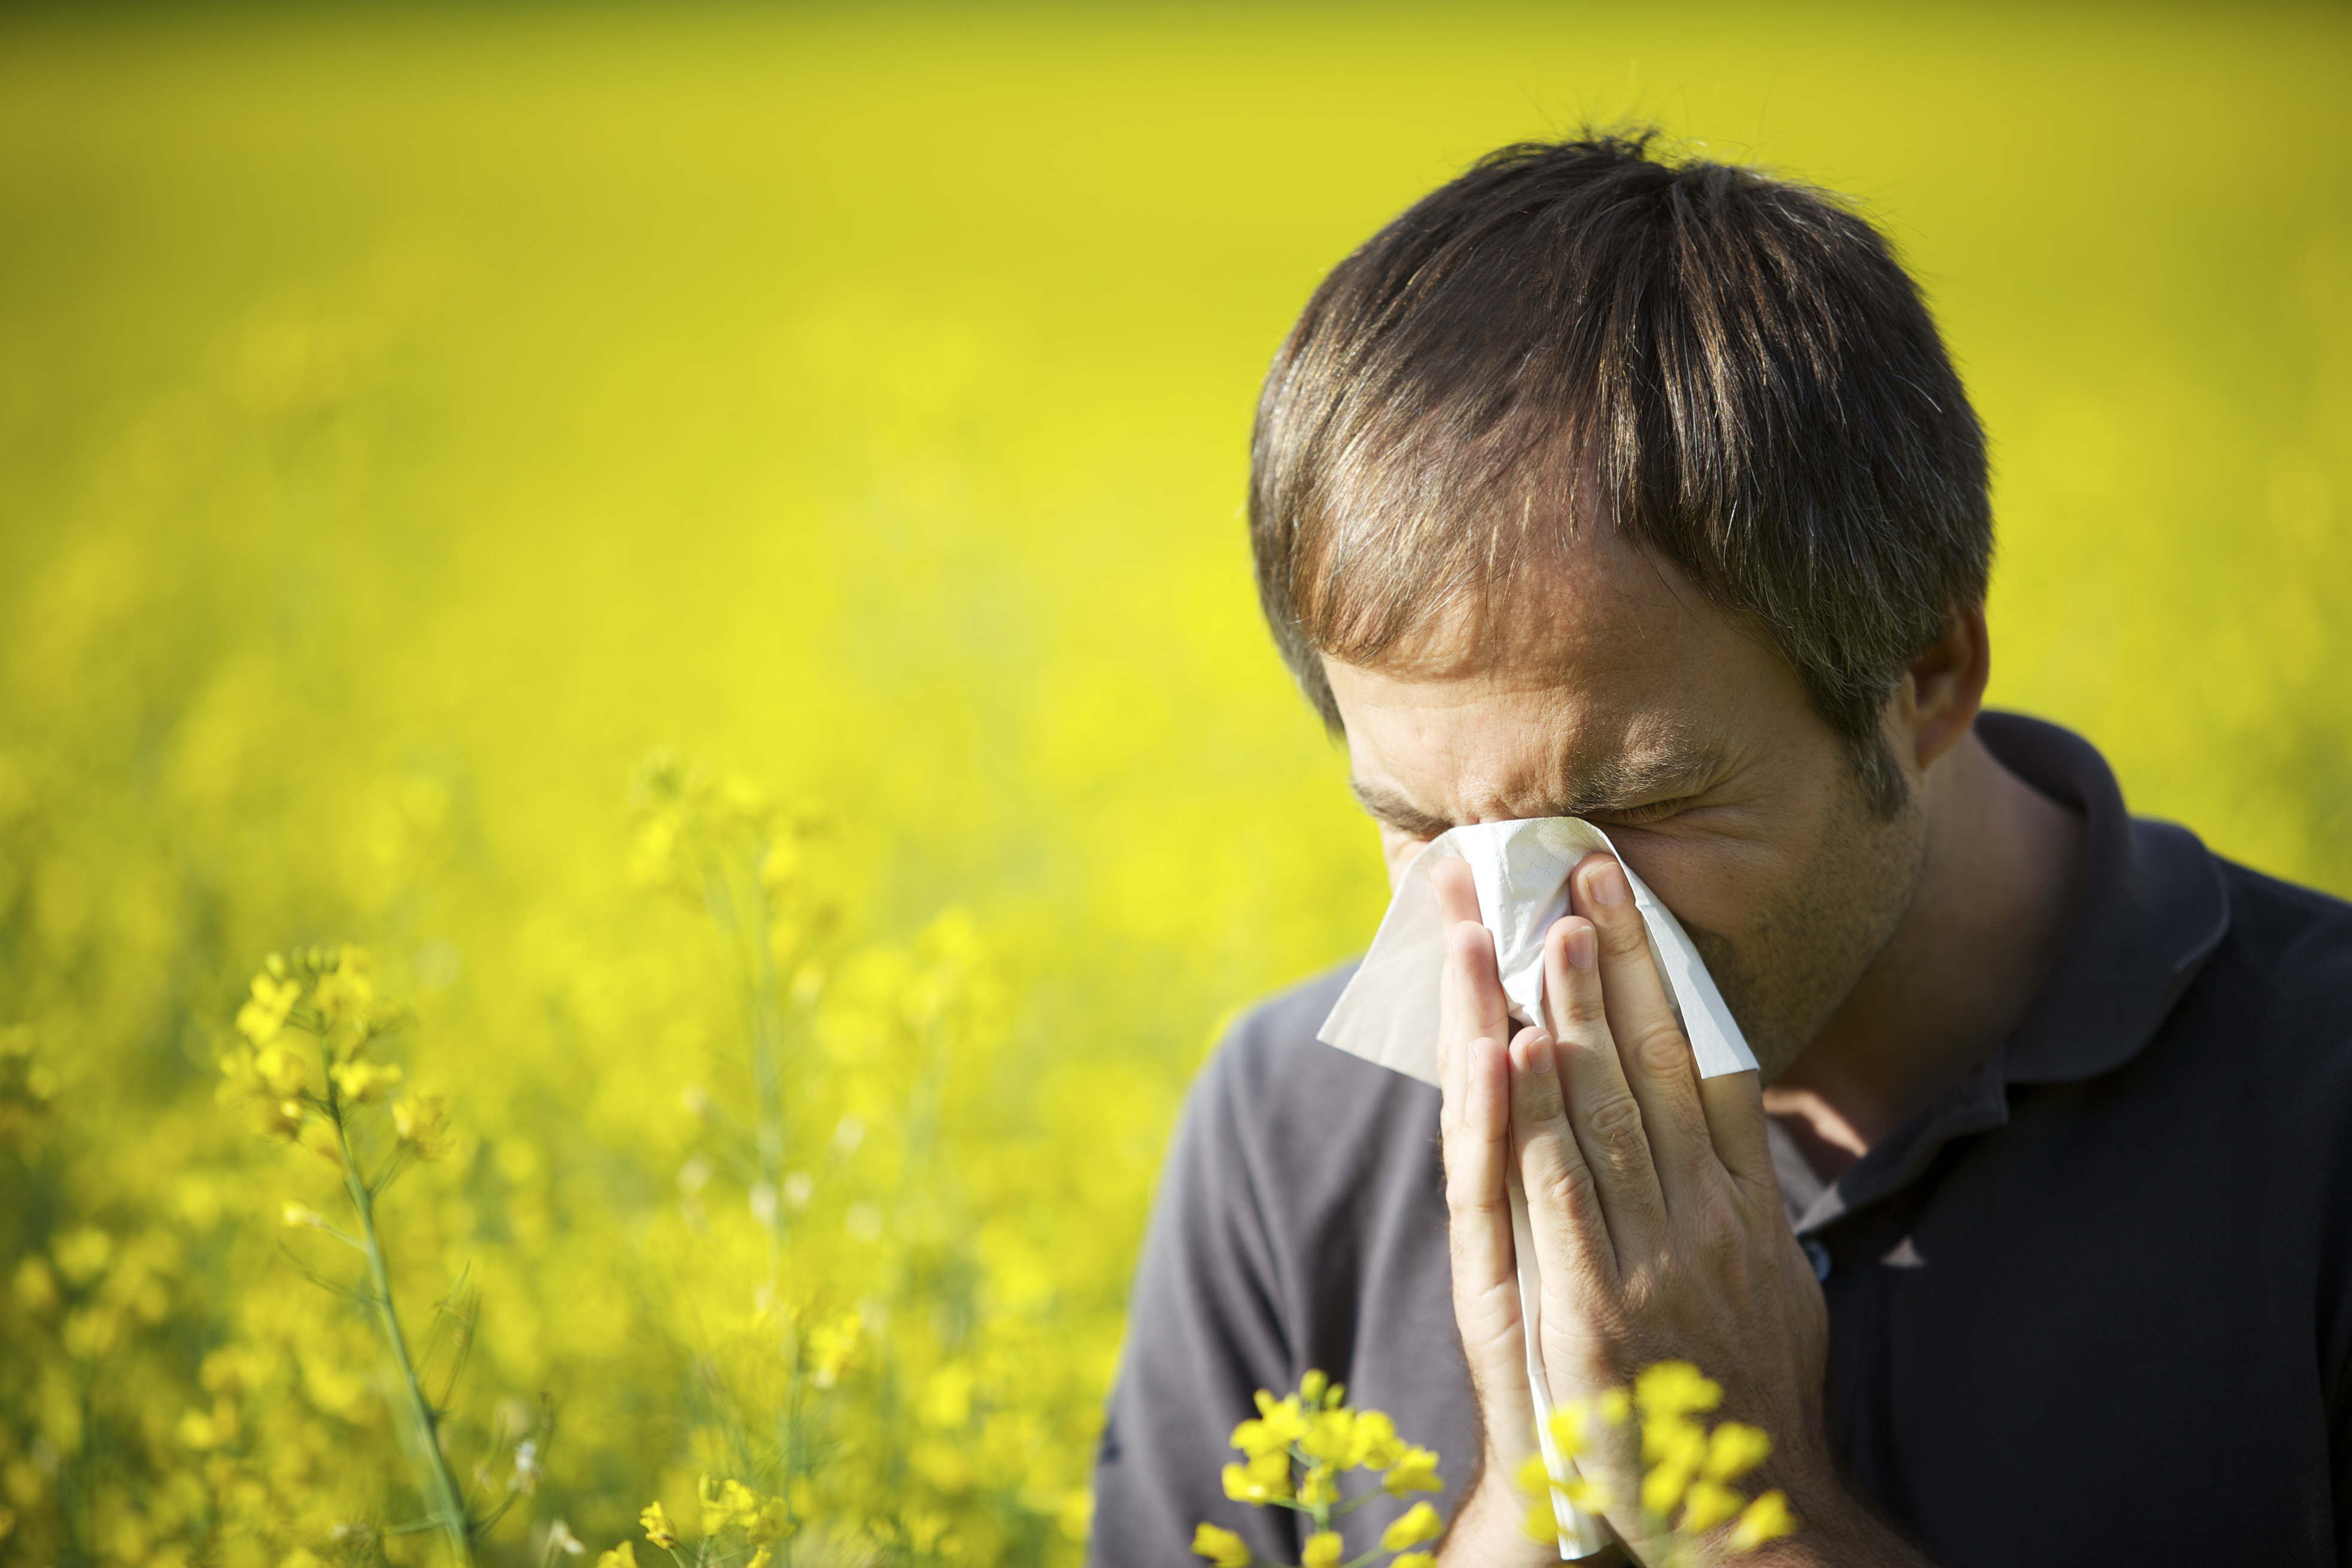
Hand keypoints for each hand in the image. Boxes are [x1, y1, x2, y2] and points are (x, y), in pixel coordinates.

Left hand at [1434, 851, 1919, 1564]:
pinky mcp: (1595, 1312)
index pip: (1710, 1064)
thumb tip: (1740, 1135)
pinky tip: (1515, 1055)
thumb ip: (1752, 1207)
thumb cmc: (1749, 1400)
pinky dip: (1537, 1120)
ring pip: (1606, 1112)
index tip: (1638, 903)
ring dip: (1574, 1015)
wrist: (1752, 1520)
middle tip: (1584, 872)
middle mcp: (1706, 1219)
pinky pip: (1560, 1196)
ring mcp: (1652, 1262)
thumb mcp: (1781, 1290)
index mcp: (1748, 1208)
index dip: (1673, 977)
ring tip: (1544, 929)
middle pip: (1659, 1067)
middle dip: (1619, 965)